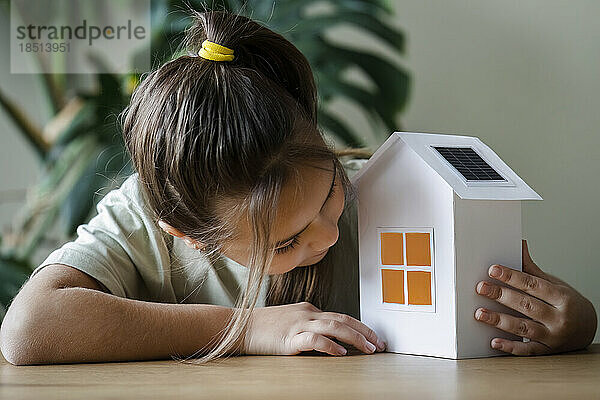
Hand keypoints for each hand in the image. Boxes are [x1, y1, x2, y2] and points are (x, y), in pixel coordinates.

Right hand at [243, 301, 385, 355]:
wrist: (240, 326)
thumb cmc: (264, 327)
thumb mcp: (291, 322)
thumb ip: (309, 326)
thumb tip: (330, 340)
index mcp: (309, 310)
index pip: (341, 316)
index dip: (361, 327)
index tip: (374, 338)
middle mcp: (307, 313)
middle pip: (343, 319)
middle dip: (365, 332)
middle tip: (380, 344)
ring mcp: (298, 324)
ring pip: (334, 326)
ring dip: (355, 338)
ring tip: (369, 348)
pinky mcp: (289, 338)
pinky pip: (314, 339)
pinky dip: (330, 345)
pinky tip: (341, 353)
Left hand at [474, 240, 596, 354]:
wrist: (588, 328)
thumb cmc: (567, 303)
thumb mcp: (554, 284)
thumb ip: (532, 269)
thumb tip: (520, 245)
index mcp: (561, 297)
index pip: (533, 285)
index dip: (512, 277)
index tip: (493, 269)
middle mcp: (559, 317)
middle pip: (526, 305)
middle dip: (501, 295)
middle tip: (481, 288)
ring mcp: (553, 336)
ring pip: (524, 328)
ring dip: (500, 321)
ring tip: (480, 313)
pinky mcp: (547, 350)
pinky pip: (527, 350)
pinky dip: (510, 347)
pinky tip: (494, 342)